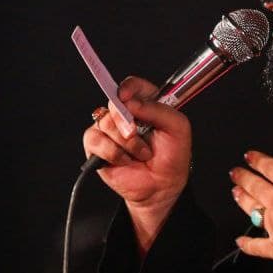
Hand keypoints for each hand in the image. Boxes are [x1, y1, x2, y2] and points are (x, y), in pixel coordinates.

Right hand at [82, 76, 191, 253]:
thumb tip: (131, 102)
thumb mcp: (178, 128)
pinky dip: (113, 152)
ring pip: (105, 122)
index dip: (128, 88)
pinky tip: (125, 160)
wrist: (162, 186)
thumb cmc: (171, 156)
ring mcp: (110, 129)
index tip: (127, 96)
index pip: (132, 86)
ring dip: (125, 142)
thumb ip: (158, 109)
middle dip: (125, 119)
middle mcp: (125, 114)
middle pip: (114, 102)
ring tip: (140, 153)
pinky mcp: (97, 146)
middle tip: (136, 132)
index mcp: (145, 104)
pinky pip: (94, 140)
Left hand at [230, 110, 272, 267]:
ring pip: (254, 210)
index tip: (248, 155)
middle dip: (246, 178)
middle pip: (258, 187)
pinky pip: (258, 245)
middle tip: (234, 172)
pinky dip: (248, 244)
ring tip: (234, 193)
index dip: (259, 160)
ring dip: (244, 201)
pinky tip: (239, 242)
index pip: (271, 168)